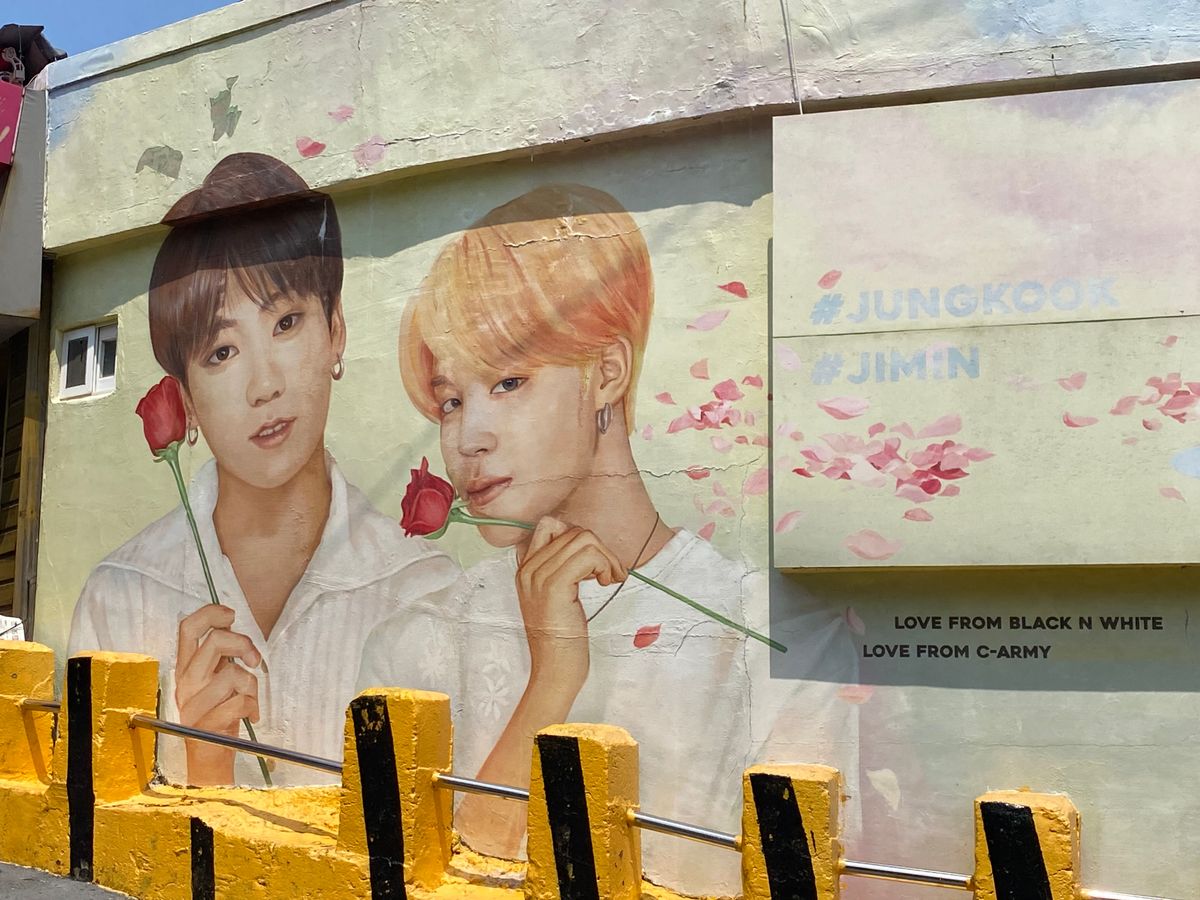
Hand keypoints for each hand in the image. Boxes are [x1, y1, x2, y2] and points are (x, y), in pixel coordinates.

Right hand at [174, 605, 260, 784]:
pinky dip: (253, 707)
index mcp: (186, 668)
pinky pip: (240, 702)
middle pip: (214, 641)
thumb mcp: (217, 681)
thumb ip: (221, 657)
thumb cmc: (219, 715)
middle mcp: (185, 682)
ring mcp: (193, 704)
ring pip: (232, 673)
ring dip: (252, 685)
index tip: (232, 616)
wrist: (209, 759)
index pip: (188, 628)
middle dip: (244, 644)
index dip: (211, 613)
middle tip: (255, 661)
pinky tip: (250, 716)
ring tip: (250, 699)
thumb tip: (233, 627)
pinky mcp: (206, 724)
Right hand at [460, 517, 624, 856]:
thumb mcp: (557, 597)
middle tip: (608, 574)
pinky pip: (587, 556)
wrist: (554, 672)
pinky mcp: (553, 587)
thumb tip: (586, 545)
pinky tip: (606, 584)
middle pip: (571, 528)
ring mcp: (537, 576)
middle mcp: (527, 568)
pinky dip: (605, 566)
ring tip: (608, 579)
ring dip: (606, 557)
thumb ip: (561, 569)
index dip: (577, 535)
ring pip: (582, 538)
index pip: (549, 523)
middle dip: (599, 547)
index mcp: (525, 568)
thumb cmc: (562, 640)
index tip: (591, 562)